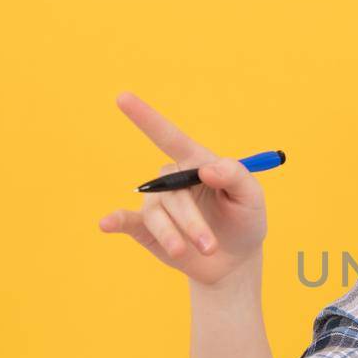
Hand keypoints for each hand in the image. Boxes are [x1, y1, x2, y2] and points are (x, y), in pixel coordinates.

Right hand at [96, 92, 268, 286]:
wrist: (234, 259)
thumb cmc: (244, 220)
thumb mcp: (252, 197)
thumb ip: (236, 176)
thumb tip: (205, 169)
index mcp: (195, 163)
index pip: (169, 136)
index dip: (146, 118)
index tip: (122, 98)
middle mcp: (172, 180)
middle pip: (171, 191)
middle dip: (192, 221)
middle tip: (211, 245)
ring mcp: (157, 203)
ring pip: (157, 213)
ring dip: (173, 235)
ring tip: (192, 253)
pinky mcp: (146, 228)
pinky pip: (126, 221)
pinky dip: (115, 220)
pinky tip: (106, 223)